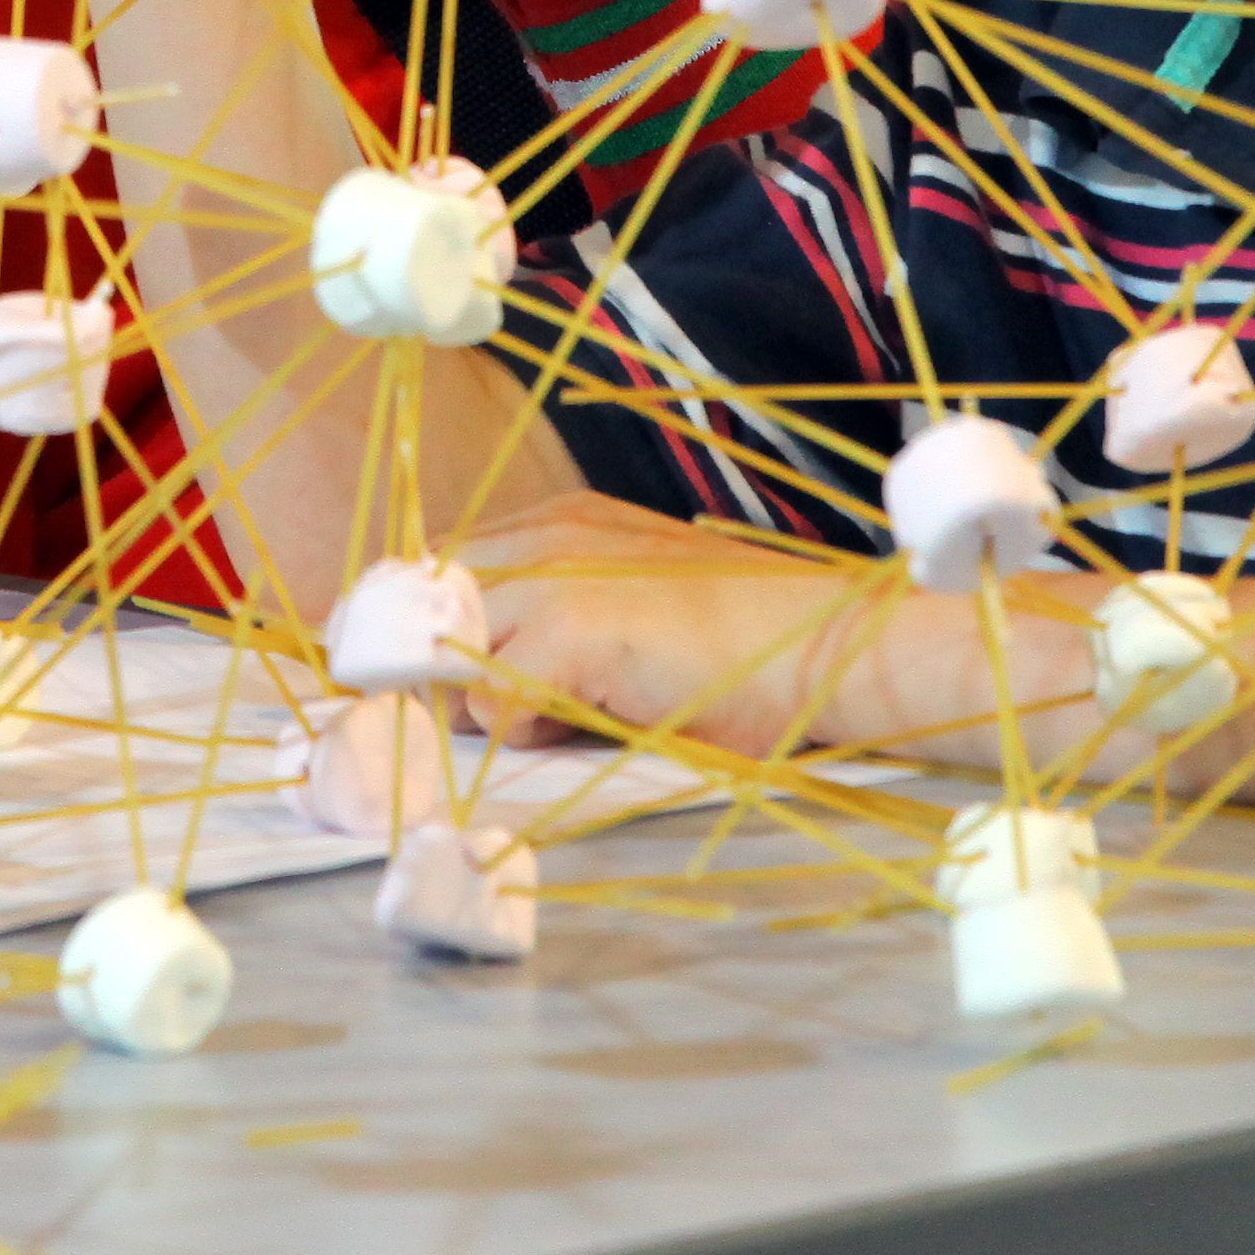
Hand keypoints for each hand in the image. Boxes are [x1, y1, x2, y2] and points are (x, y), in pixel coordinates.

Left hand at [461, 483, 1034, 760]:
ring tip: (563, 715)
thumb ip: (551, 639)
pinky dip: (517, 727)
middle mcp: (551, 537)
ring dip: (483, 700)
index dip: (429, 632)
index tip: (427, 684)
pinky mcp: (575, 628)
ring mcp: (559, 577)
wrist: (827, 644)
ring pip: (453, 647)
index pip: (446, 570)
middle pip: (431, 601)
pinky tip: (581, 725)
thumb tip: (473, 695)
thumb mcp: (630, 620)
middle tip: (491, 715)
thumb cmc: (739, 651)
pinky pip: (492, 696)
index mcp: (563, 527)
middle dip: (437, 668)